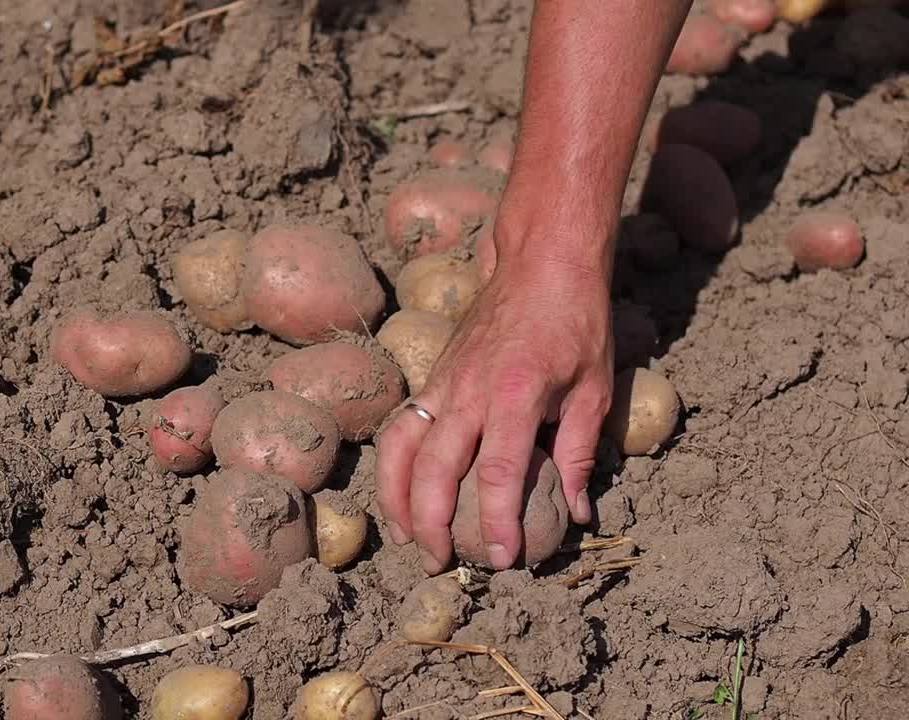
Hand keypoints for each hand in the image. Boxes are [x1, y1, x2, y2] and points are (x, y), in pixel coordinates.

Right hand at [376, 237, 613, 572]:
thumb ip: (581, 453)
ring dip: (397, 499)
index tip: (504, 559)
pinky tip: (400, 494)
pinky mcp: (431, 376)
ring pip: (400, 449)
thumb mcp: (594, 390)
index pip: (500, 472)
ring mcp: (442, 381)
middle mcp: (468, 390)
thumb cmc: (576, 322)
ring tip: (407, 538)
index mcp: (516, 394)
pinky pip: (400, 427)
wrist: (539, 261)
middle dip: (433, 524)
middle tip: (441, 563)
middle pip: (434, 470)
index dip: (499, 521)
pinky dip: (393, 466)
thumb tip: (578, 512)